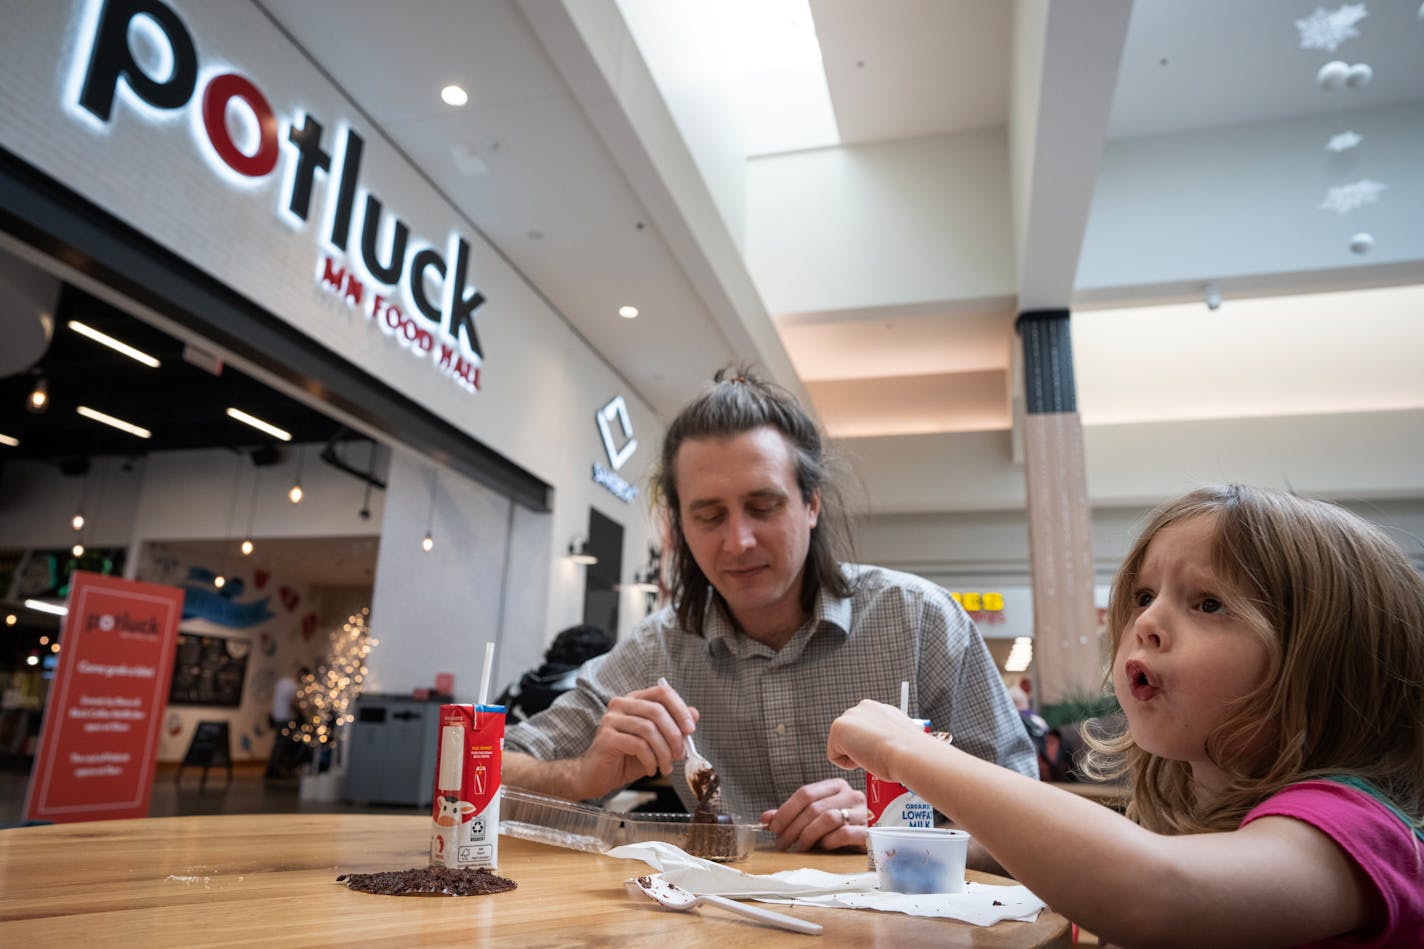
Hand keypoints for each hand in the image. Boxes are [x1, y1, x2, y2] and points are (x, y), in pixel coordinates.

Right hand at [572, 681, 698, 798]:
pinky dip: (650, 760)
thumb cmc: (628, 758)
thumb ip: (673, 727)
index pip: (662, 692)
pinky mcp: (606, 737)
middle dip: (674, 735)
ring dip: (663, 752)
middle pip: (656, 710)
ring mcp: (611, 719)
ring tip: (666, 767)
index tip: (691, 729)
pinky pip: (637, 745)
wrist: (598, 776)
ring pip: (648, 729)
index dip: (680, 708)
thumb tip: (695, 714)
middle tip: (680, 754)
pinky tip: (652, 769)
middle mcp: (621, 704)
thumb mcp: (656, 742)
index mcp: (635, 700)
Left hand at [760, 778, 865, 851]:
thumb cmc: (839, 828)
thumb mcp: (815, 818)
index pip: (805, 793)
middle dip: (792, 827)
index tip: (772, 828)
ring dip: (808, 835)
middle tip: (781, 843)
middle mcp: (850, 794)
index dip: (785, 811)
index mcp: (835, 786)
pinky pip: (844, 833)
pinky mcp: (869, 831)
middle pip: (813, 807)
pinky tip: (822, 848)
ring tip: (799, 847)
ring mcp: (861, 812)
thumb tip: (764, 819)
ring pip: (828, 818)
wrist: (873, 840)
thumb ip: (791, 816)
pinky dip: (828, 841)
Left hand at [826, 699, 924, 781]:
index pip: (866, 730)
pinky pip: (835, 756)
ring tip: (874, 756)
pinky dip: (847, 764)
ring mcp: (850, 715)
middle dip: (861, 749)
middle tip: (879, 756)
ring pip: (843, 746)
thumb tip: (882, 750)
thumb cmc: (910, 754)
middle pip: (852, 736)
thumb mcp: (899, 740)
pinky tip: (864, 759)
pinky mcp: (838, 728)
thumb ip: (886, 737)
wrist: (909, 754)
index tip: (885, 753)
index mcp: (880, 710)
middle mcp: (864, 707)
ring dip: (856, 756)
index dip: (873, 746)